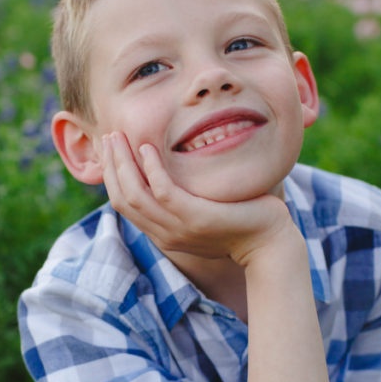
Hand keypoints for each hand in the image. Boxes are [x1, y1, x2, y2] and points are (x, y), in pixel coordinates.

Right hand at [100, 132, 295, 265]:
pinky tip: (149, 148)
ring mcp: (178, 229)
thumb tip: (173, 175)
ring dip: (122, 164)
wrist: (271, 244)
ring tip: (120, 138)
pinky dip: (152, 169)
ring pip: (134, 195)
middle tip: (109, 137)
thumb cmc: (243, 222)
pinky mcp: (196, 219)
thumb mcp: (205, 214)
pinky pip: (163, 192)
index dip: (112, 176)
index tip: (112, 150)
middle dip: (111, 165)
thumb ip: (184, 201)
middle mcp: (165, 234)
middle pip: (122, 199)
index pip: (124, 205)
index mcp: (163, 234)